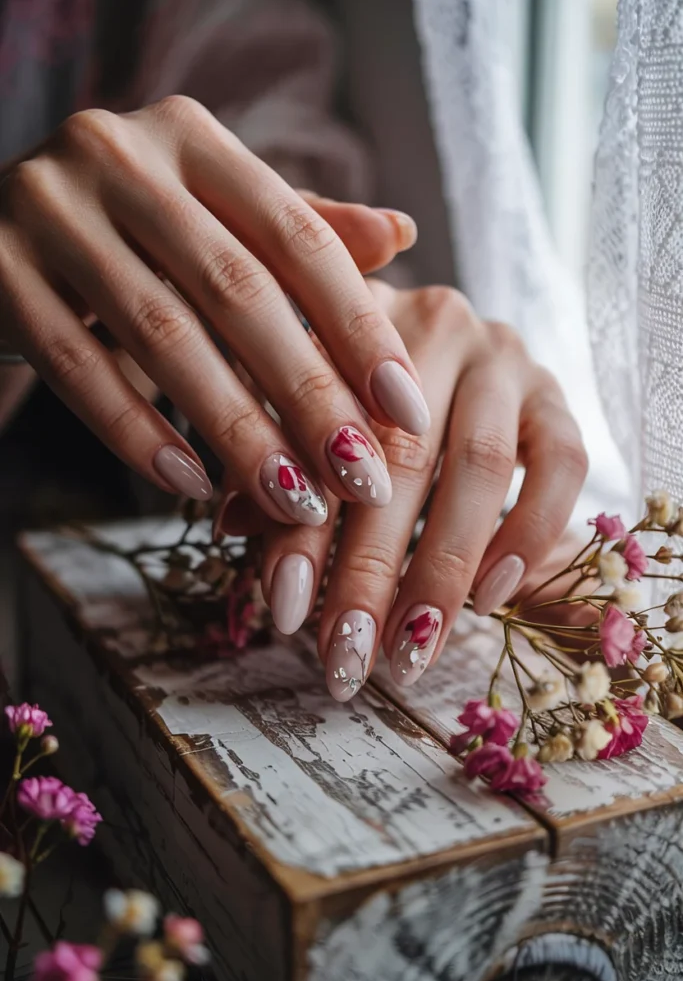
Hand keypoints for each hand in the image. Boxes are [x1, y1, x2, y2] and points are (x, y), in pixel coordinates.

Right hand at [0, 96, 426, 520]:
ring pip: (162, 334)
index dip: (359, 327)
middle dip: (308, 395)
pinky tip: (190, 483)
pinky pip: (75, 365)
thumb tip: (402, 234)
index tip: (406, 412)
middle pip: (237, 291)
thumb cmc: (128, 230)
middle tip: (360, 478)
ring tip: (291, 498)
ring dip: (235, 428)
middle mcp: (120, 155)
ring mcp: (48, 208)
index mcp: (192, 139)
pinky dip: (137, 431)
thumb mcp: (213, 213)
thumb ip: (300, 227)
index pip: (298, 237)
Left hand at [257, 281, 587, 698]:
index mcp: (351, 328)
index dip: (302, 526)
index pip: (322, 435)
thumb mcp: (303, 418)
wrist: (446, 352)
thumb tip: (232, 529)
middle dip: (372, 570)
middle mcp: (434, 325)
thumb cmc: (356, 397)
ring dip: (445, 568)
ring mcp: (504, 356)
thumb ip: (271, 466)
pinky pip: (563, 463)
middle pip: (402, 455)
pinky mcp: (555, 394)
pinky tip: (491, 596)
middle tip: (349, 654)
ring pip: (481, 465)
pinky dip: (529, 533)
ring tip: (412, 650)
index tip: (287, 611)